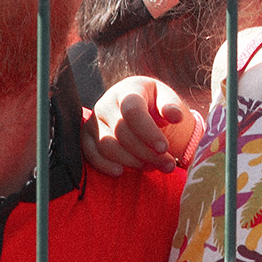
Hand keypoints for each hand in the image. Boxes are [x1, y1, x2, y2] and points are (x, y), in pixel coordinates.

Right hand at [81, 76, 198, 174]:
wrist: (137, 109)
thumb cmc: (154, 105)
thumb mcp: (166, 100)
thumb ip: (172, 106)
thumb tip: (175, 115)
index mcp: (127, 90)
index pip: (132, 111)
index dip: (148, 132)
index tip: (164, 148)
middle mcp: (106, 103)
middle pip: (121, 132)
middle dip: (146, 152)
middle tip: (167, 164)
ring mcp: (94, 120)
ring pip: (107, 146)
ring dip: (130, 161)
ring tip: (151, 167)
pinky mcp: (86, 136)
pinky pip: (90, 154)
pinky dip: (104, 165)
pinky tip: (121, 172)